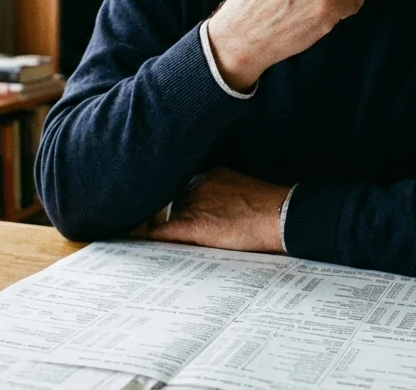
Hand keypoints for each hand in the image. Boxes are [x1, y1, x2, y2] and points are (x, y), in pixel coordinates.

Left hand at [135, 167, 289, 252]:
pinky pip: (163, 231)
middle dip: (155, 212)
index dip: (166, 198)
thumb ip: (222, 196)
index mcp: (211, 174)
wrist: (283, 216)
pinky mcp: (195, 225)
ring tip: (132, 230)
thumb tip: (212, 212)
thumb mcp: (242, 192)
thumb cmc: (270, 209)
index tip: (152, 203)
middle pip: (168, 201)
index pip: (179, 187)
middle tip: (133, 218)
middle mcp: (199, 185)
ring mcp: (196, 204)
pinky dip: (147, 236)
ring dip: (150, 224)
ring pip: (163, 216)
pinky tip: (135, 240)